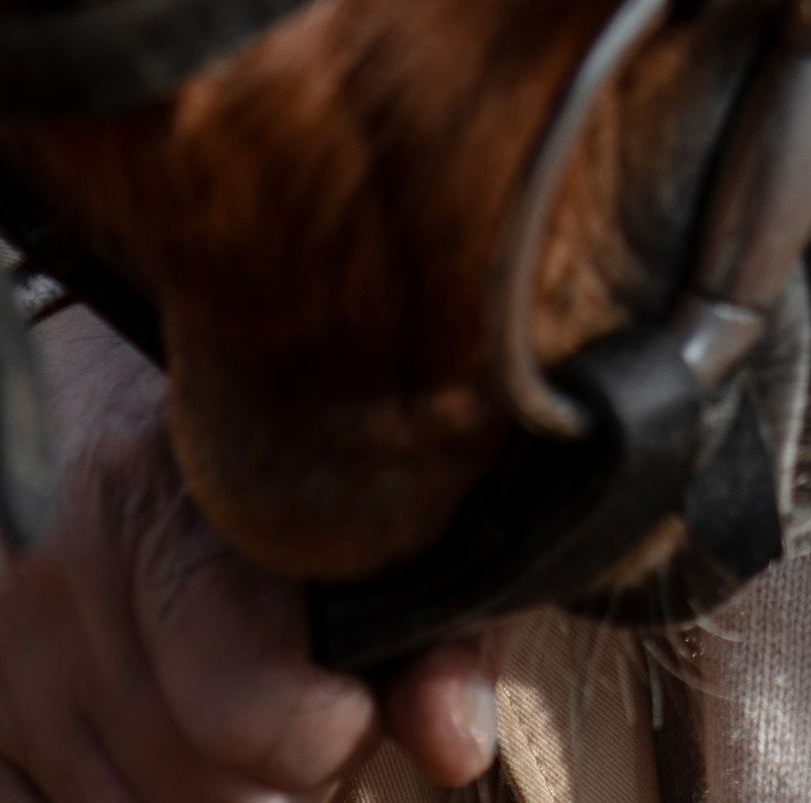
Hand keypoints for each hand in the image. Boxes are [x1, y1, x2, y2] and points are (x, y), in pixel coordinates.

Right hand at [0, 316, 503, 801]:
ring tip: (239, 702)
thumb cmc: (261, 424)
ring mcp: (5, 643)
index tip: (355, 692)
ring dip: (202, 790)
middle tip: (307, 703)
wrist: (107, 362)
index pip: (249, 711)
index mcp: (173, 497)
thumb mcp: (367, 482)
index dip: (330, 730)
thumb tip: (453, 747)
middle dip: (280, 776)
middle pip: (204, 794)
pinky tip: (159, 742)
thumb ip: (432, 613)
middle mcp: (68, 573)